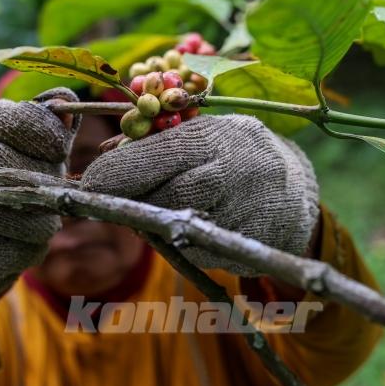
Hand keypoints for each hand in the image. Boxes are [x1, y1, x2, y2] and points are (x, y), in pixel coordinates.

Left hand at [81, 115, 318, 274]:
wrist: (295, 190)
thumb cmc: (234, 153)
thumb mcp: (204, 134)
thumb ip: (159, 146)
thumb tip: (102, 170)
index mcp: (220, 136)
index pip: (159, 156)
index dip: (118, 172)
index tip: (89, 182)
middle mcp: (235, 173)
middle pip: (162, 197)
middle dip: (130, 199)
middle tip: (110, 198)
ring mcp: (244, 214)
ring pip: (174, 227)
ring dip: (154, 220)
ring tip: (161, 205)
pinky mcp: (245, 249)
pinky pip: (193, 251)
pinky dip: (180, 240)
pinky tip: (192, 224)